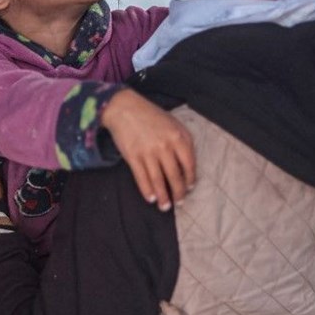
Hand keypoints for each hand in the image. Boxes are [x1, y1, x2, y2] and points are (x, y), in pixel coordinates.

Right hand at [100, 89, 194, 210]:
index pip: (189, 165)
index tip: (189, 188)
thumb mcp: (173, 123)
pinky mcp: (133, 157)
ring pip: (158, 181)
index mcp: (178, 137)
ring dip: (163, 197)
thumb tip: (187, 166)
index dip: (190, 179)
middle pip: (175, 176)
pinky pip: (142, 178)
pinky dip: (147, 190)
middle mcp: (165, 146)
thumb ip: (183, 142)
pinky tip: (150, 198)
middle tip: (179, 202)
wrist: (124, 108)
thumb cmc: (151, 115)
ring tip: (165, 207)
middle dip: (178, 192)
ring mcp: (148, 152)